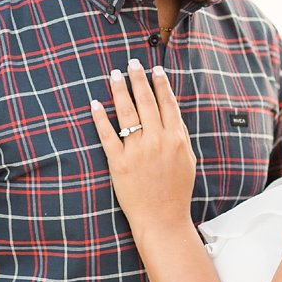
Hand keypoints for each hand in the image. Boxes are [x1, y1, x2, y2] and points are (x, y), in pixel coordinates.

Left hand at [90, 60, 195, 235]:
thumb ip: (180, 137)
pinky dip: (100, 118)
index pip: (167, 104)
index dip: (160, 84)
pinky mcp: (119, 163)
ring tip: (114, 75)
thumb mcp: (187, 161)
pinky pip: (107, 135)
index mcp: (176, 139)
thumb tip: (173, 117)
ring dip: (120, 90)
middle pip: (146, 102)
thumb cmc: (176, 192)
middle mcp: (158, 141)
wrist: (163, 219)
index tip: (155, 69)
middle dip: (138, 79)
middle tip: (131, 62)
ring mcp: (138, 151)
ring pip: (127, 113)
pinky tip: (95, 103)